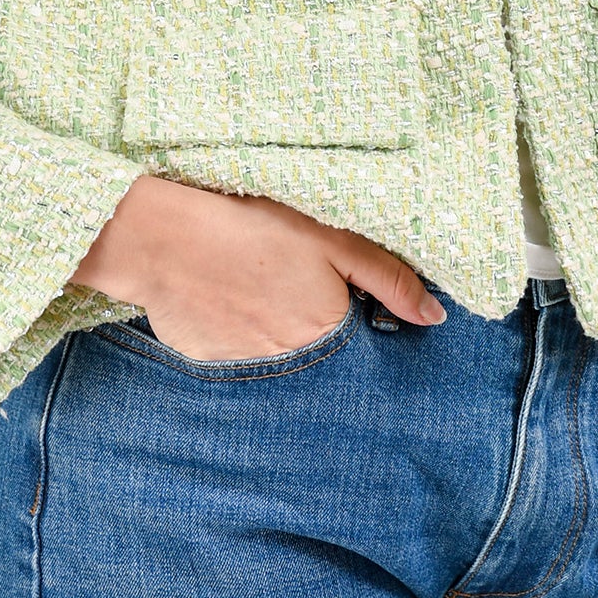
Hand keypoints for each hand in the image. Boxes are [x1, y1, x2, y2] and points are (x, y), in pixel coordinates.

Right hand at [68, 175, 446, 359]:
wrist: (161, 238)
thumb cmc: (251, 226)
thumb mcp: (330, 237)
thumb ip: (388, 277)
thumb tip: (435, 318)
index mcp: (328, 332)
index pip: (359, 347)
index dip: (351, 318)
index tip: (334, 295)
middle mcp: (293, 365)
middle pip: (318, 357)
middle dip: (311, 329)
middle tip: (284, 285)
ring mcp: (248, 372)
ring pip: (277, 360)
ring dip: (273, 334)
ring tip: (252, 287)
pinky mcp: (210, 369)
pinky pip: (236, 360)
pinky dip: (235, 336)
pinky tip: (223, 300)